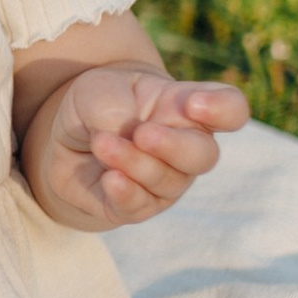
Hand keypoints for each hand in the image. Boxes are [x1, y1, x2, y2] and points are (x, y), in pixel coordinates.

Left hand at [23, 68, 246, 229]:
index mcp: (187, 107)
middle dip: (174, 146)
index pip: (230, 109)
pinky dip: (125, 193)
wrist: (67, 135)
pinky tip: (110, 179)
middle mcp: (185, 147)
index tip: (194, 104)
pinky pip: (140, 207)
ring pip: (168, 182)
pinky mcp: (137, 205)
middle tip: (142, 133)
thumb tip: (123, 138)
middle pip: (204, 156)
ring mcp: (165, 180)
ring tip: (101, 143)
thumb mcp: (100, 90)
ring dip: (134, 163)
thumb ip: (116, 108)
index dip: (221, 108)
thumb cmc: (99, 103)